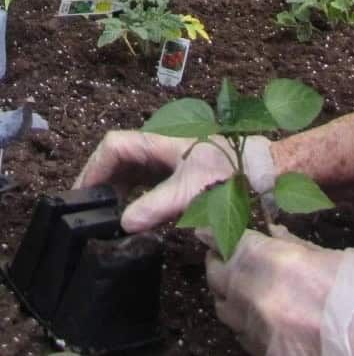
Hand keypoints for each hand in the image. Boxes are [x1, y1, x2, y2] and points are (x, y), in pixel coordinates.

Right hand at [74, 131, 273, 232]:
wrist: (261, 172)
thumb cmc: (228, 172)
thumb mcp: (191, 190)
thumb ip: (157, 205)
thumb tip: (124, 223)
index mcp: (159, 141)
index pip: (114, 145)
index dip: (93, 167)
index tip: (82, 196)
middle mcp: (159, 147)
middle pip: (117, 159)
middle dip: (100, 182)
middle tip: (87, 214)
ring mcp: (167, 160)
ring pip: (129, 172)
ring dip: (114, 192)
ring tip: (102, 219)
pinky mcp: (175, 175)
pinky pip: (143, 184)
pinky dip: (131, 199)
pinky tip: (129, 219)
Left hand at [204, 226, 353, 355]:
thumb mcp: (327, 255)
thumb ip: (292, 247)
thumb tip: (272, 234)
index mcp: (272, 263)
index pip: (229, 244)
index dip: (215, 234)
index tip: (205, 228)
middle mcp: (256, 299)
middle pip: (219, 278)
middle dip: (218, 263)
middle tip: (221, 253)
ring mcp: (260, 334)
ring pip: (226, 311)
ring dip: (228, 294)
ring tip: (237, 283)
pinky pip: (245, 336)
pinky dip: (246, 322)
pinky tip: (259, 315)